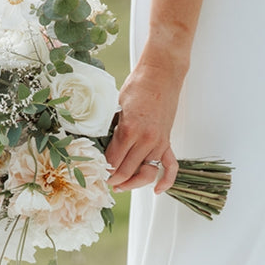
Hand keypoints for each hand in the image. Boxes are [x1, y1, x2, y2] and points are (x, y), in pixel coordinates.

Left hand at [105, 60, 182, 193]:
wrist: (161, 73)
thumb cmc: (137, 85)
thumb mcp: (115, 104)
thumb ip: (108, 126)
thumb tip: (96, 144)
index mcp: (129, 130)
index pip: (113, 162)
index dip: (102, 171)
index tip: (94, 175)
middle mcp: (146, 140)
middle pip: (127, 171)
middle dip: (113, 180)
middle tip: (102, 182)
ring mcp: (159, 142)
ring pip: (146, 173)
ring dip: (132, 183)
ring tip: (120, 185)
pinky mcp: (167, 141)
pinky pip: (170, 166)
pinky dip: (166, 181)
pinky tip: (158, 190)